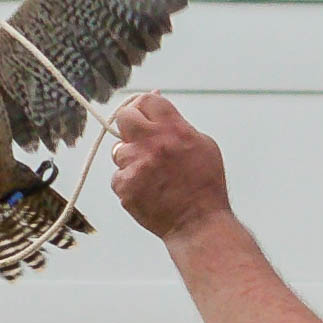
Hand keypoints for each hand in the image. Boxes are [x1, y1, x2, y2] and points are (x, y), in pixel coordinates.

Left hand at [111, 92, 231, 240]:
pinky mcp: (125, 185)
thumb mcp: (203, 145)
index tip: (146, 114)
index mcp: (174, 129)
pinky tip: (147, 190)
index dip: (145, 106)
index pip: (148, 100)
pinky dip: (129, 182)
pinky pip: (118, 175)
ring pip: (118, 149)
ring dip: (130, 158)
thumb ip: (179, 125)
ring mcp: (136, 164)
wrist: (198, 223)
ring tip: (151, 174)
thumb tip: (160, 110)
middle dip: (130, 124)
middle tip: (139, 137)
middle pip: (124, 116)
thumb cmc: (205, 186)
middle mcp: (152, 143)